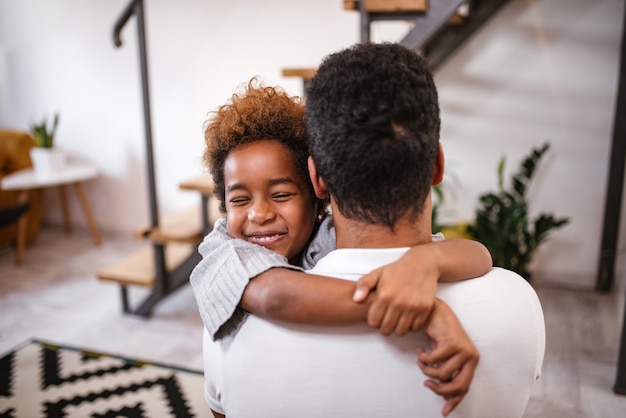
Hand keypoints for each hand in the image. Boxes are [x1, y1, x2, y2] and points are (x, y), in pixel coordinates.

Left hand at [353, 250, 438, 335]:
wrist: (422, 264)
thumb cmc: (398, 270)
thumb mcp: (377, 273)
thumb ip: (364, 285)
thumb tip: (356, 299)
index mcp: (384, 295)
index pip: (373, 322)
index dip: (373, 321)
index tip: (377, 316)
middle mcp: (398, 302)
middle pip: (386, 329)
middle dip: (384, 327)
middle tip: (386, 319)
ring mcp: (413, 306)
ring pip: (400, 331)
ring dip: (397, 328)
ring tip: (397, 319)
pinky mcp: (425, 308)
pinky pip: (415, 328)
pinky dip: (411, 325)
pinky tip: (408, 317)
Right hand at [417, 299, 478, 416]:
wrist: (435, 311)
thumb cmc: (439, 334)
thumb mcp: (445, 358)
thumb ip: (447, 373)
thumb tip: (445, 395)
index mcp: (471, 362)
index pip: (464, 387)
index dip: (454, 401)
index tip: (444, 411)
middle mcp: (471, 357)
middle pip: (457, 386)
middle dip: (439, 389)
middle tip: (427, 383)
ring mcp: (463, 350)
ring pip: (442, 374)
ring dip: (427, 369)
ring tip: (421, 360)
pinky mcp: (452, 343)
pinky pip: (433, 360)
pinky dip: (423, 357)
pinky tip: (420, 350)